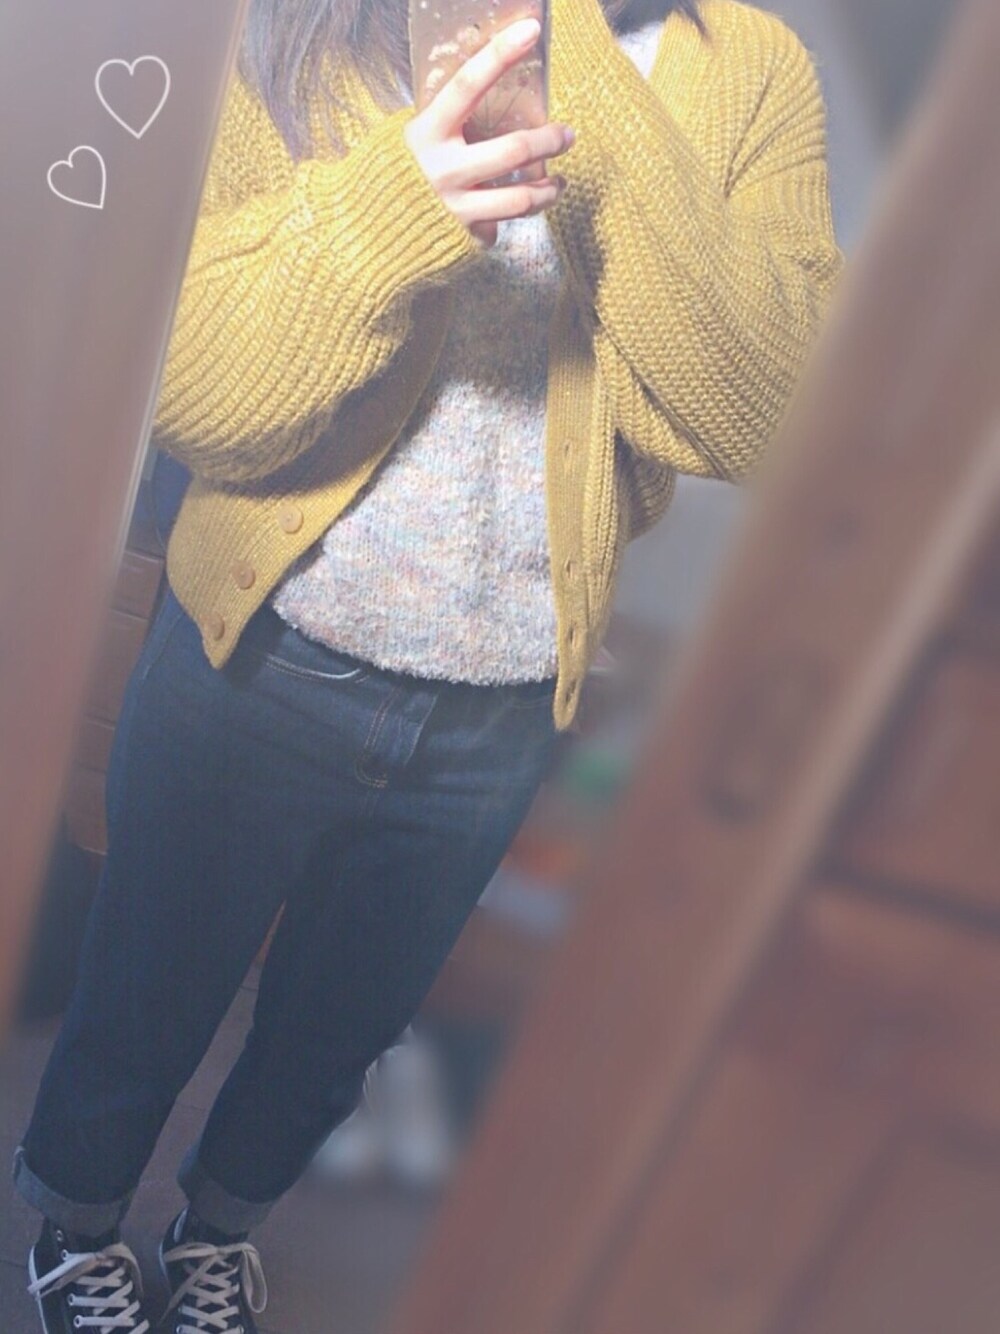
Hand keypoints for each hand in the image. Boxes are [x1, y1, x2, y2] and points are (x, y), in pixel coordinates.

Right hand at [403, 17, 575, 249]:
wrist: (370, 230)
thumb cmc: (400, 172)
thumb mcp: (418, 136)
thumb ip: (451, 119)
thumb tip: (492, 85)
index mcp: (427, 133)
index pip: (467, 86)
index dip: (500, 55)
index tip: (530, 30)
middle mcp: (442, 170)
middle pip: (513, 150)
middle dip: (549, 140)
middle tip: (567, 135)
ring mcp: (454, 207)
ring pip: (520, 199)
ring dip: (549, 189)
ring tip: (559, 182)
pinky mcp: (463, 237)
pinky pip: (501, 226)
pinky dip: (510, 218)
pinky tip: (515, 209)